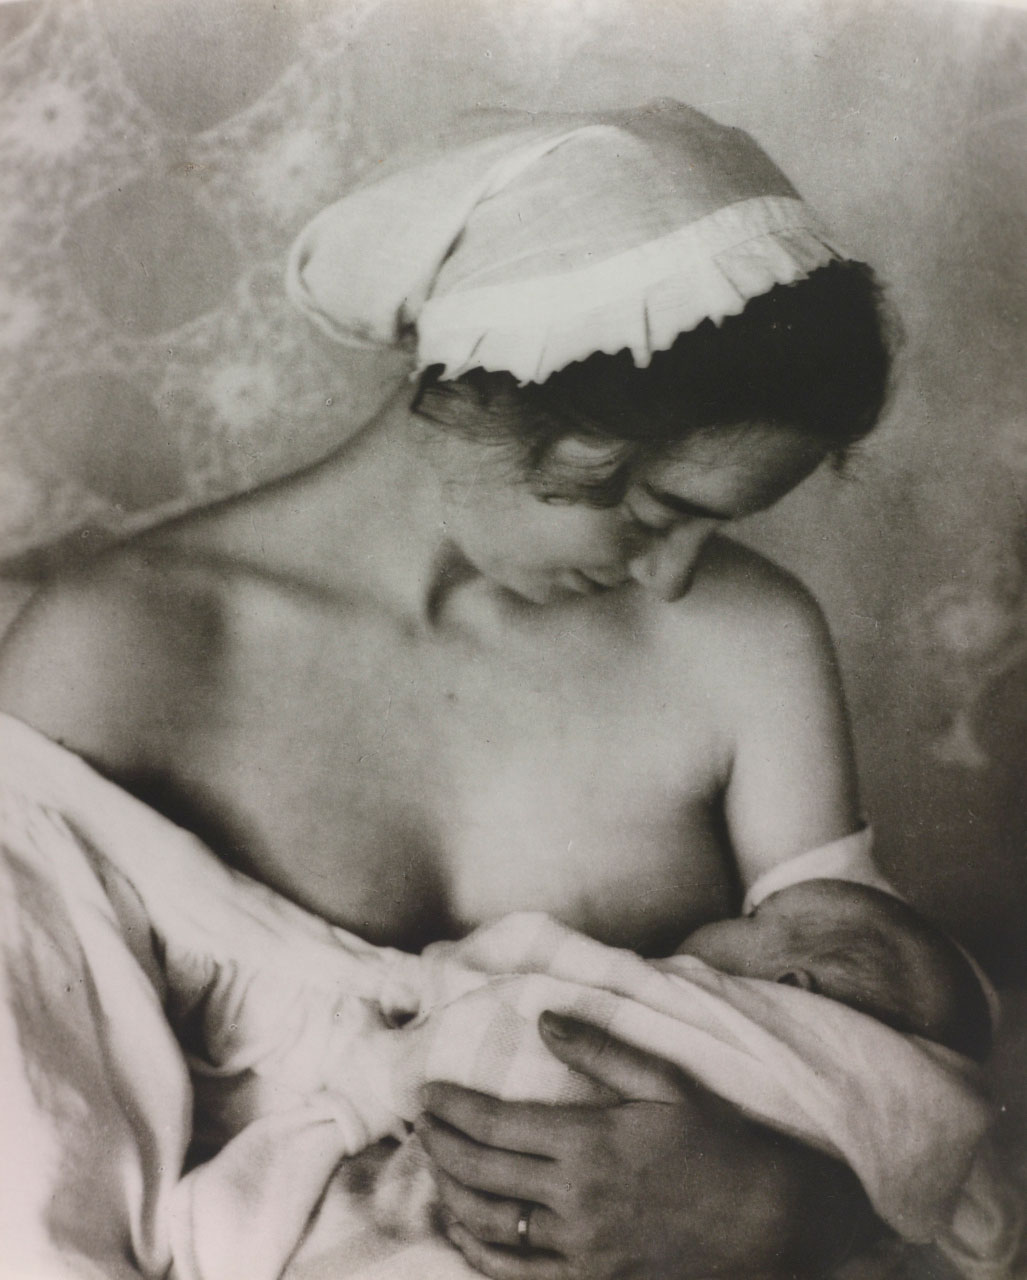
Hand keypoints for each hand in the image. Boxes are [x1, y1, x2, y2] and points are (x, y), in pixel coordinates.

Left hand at [417, 1012, 855, 1278]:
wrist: (774, 1222)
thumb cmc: (720, 1143)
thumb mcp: (666, 1083)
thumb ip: (600, 1051)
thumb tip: (544, 1019)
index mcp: (589, 1143)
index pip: (493, 1125)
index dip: (450, 1109)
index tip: (425, 1094)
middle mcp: (575, 1200)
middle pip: (480, 1174)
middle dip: (438, 1147)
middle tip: (418, 1125)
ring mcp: (582, 1250)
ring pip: (489, 1226)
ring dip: (450, 1195)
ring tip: (434, 1169)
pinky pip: (517, 1276)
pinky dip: (479, 1253)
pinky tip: (465, 1232)